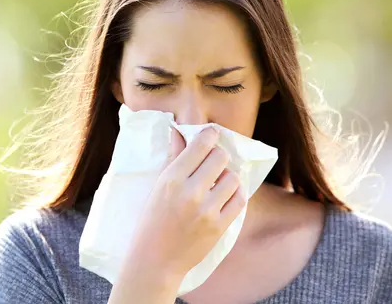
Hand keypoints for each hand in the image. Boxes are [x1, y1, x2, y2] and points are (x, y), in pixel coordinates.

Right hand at [127, 126, 245, 277]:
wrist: (155, 260)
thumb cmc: (151, 220)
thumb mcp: (158, 186)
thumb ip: (173, 158)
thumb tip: (179, 131)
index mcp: (171, 178)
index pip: (200, 144)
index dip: (209, 134)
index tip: (211, 134)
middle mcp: (191, 192)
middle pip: (220, 157)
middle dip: (217, 156)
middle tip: (211, 164)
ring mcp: (207, 211)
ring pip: (233, 177)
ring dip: (226, 176)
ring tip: (216, 183)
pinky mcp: (220, 227)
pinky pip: (239, 199)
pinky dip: (235, 193)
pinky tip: (225, 195)